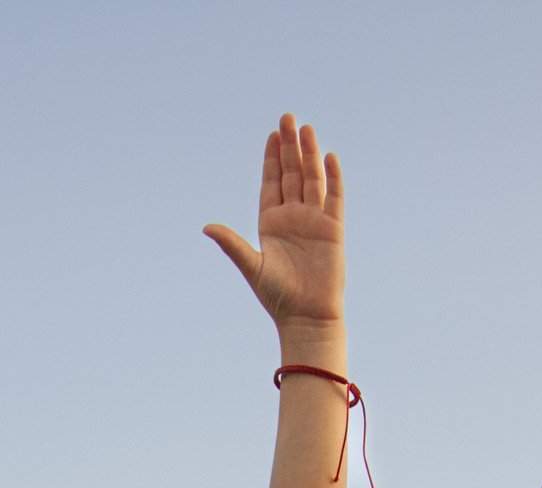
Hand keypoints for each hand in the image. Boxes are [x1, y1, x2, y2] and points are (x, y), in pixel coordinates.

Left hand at [204, 114, 344, 336]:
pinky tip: (329, 157)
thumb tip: (207, 227)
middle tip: (287, 117)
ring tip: (306, 129)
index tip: (272, 134)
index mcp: (271, 223)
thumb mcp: (252, 266)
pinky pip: (334, 198)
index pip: (271, 182)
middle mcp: (293, 217)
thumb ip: (232, 244)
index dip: (271, 158)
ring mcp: (314, 221)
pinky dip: (333, 178)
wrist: (307, 317)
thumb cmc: (277, 297)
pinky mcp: (333, 229)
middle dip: (289, 147)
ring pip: (312, 180)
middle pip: (291, 174)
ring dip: (309, 155)